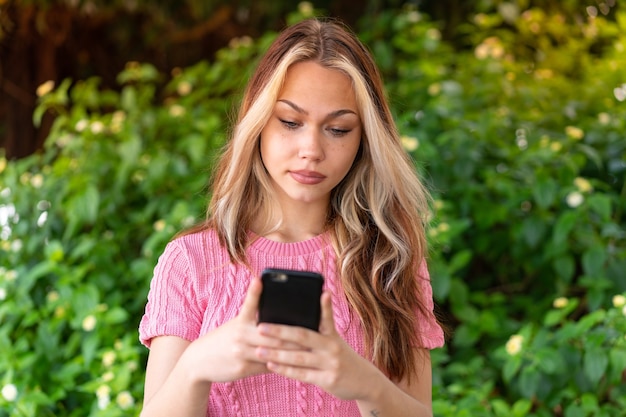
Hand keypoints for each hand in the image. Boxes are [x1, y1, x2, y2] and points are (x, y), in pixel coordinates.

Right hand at [185, 278, 304, 382]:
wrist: (198, 361)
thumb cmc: (222, 340)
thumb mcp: (234, 326)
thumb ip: (253, 322)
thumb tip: (280, 321)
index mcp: (239, 321)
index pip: (249, 304)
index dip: (254, 292)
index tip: (260, 280)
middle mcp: (239, 335)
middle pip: (272, 333)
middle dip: (293, 334)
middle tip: (312, 331)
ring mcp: (240, 352)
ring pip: (272, 351)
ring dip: (291, 352)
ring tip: (309, 350)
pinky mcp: (242, 368)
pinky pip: (266, 366)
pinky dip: (280, 365)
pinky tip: (294, 365)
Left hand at [255, 291, 380, 400]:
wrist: (365, 381)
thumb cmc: (343, 357)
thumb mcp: (336, 340)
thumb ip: (321, 329)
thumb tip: (301, 316)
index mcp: (332, 335)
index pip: (325, 317)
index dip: (324, 305)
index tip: (320, 293)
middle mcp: (332, 347)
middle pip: (303, 336)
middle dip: (280, 331)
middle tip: (260, 327)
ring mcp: (330, 364)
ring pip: (298, 358)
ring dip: (277, 354)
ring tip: (259, 350)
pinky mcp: (327, 380)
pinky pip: (302, 374)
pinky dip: (285, 370)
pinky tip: (272, 365)